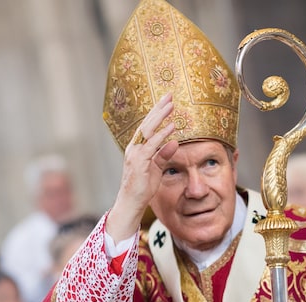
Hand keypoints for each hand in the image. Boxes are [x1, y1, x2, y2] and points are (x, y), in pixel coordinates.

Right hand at [106, 93, 176, 241]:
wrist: (131, 203)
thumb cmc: (142, 187)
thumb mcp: (156, 168)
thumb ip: (164, 155)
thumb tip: (174, 142)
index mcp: (137, 147)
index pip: (147, 126)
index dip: (157, 112)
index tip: (167, 101)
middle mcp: (134, 147)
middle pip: (147, 123)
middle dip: (158, 108)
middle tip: (169, 95)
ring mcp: (135, 154)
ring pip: (147, 130)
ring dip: (160, 117)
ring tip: (171, 106)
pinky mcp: (139, 162)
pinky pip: (151, 146)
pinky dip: (161, 136)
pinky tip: (171, 127)